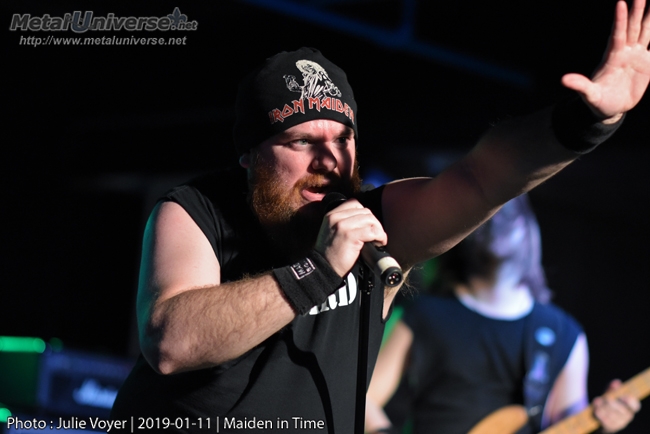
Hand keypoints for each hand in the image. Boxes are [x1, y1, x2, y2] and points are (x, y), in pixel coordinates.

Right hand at [315, 198, 386, 276]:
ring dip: (378, 230)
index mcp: (331, 215)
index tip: (368, 225)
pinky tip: (379, 243)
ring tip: (378, 239)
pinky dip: (380, 237)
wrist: (323, 268)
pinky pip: (372, 231)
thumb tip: (367, 220)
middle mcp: (336, 217)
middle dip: (374, 223)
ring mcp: (343, 225)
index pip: (354, 204)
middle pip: (365, 211)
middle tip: (376, 234)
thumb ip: (345, 222)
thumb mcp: (332, 231)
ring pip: (370, 220)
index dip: (365, 214)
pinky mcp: (350, 235)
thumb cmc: (330, 253)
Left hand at [562, 0, 649, 120]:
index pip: (617, 34)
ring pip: (645, 32)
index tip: (620, 3)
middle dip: (637, 11)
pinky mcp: (646, 64)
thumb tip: (564, 80)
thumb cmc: (598, 101)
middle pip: (632, 27)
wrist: (610, 109)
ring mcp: (636, 56)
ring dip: (649, 17)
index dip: (619, 20)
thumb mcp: (589, 94)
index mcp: (612, 57)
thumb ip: (580, 85)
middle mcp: (625, 52)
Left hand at [593, 379, 640, 432]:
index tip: (624, 396)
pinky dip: (599, 411)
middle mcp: (627, 416)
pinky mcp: (610, 426)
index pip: (635, 406)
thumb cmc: (608, 403)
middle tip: (607, 398)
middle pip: (621, 409)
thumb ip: (612, 389)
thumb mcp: (610, 394)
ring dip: (604, 406)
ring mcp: (619, 423)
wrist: (601, 418)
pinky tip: (596, 408)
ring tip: (599, 401)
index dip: (631, 402)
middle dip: (613, 402)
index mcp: (630, 407)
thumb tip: (616, 382)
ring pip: (612, 414)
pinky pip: (604, 419)